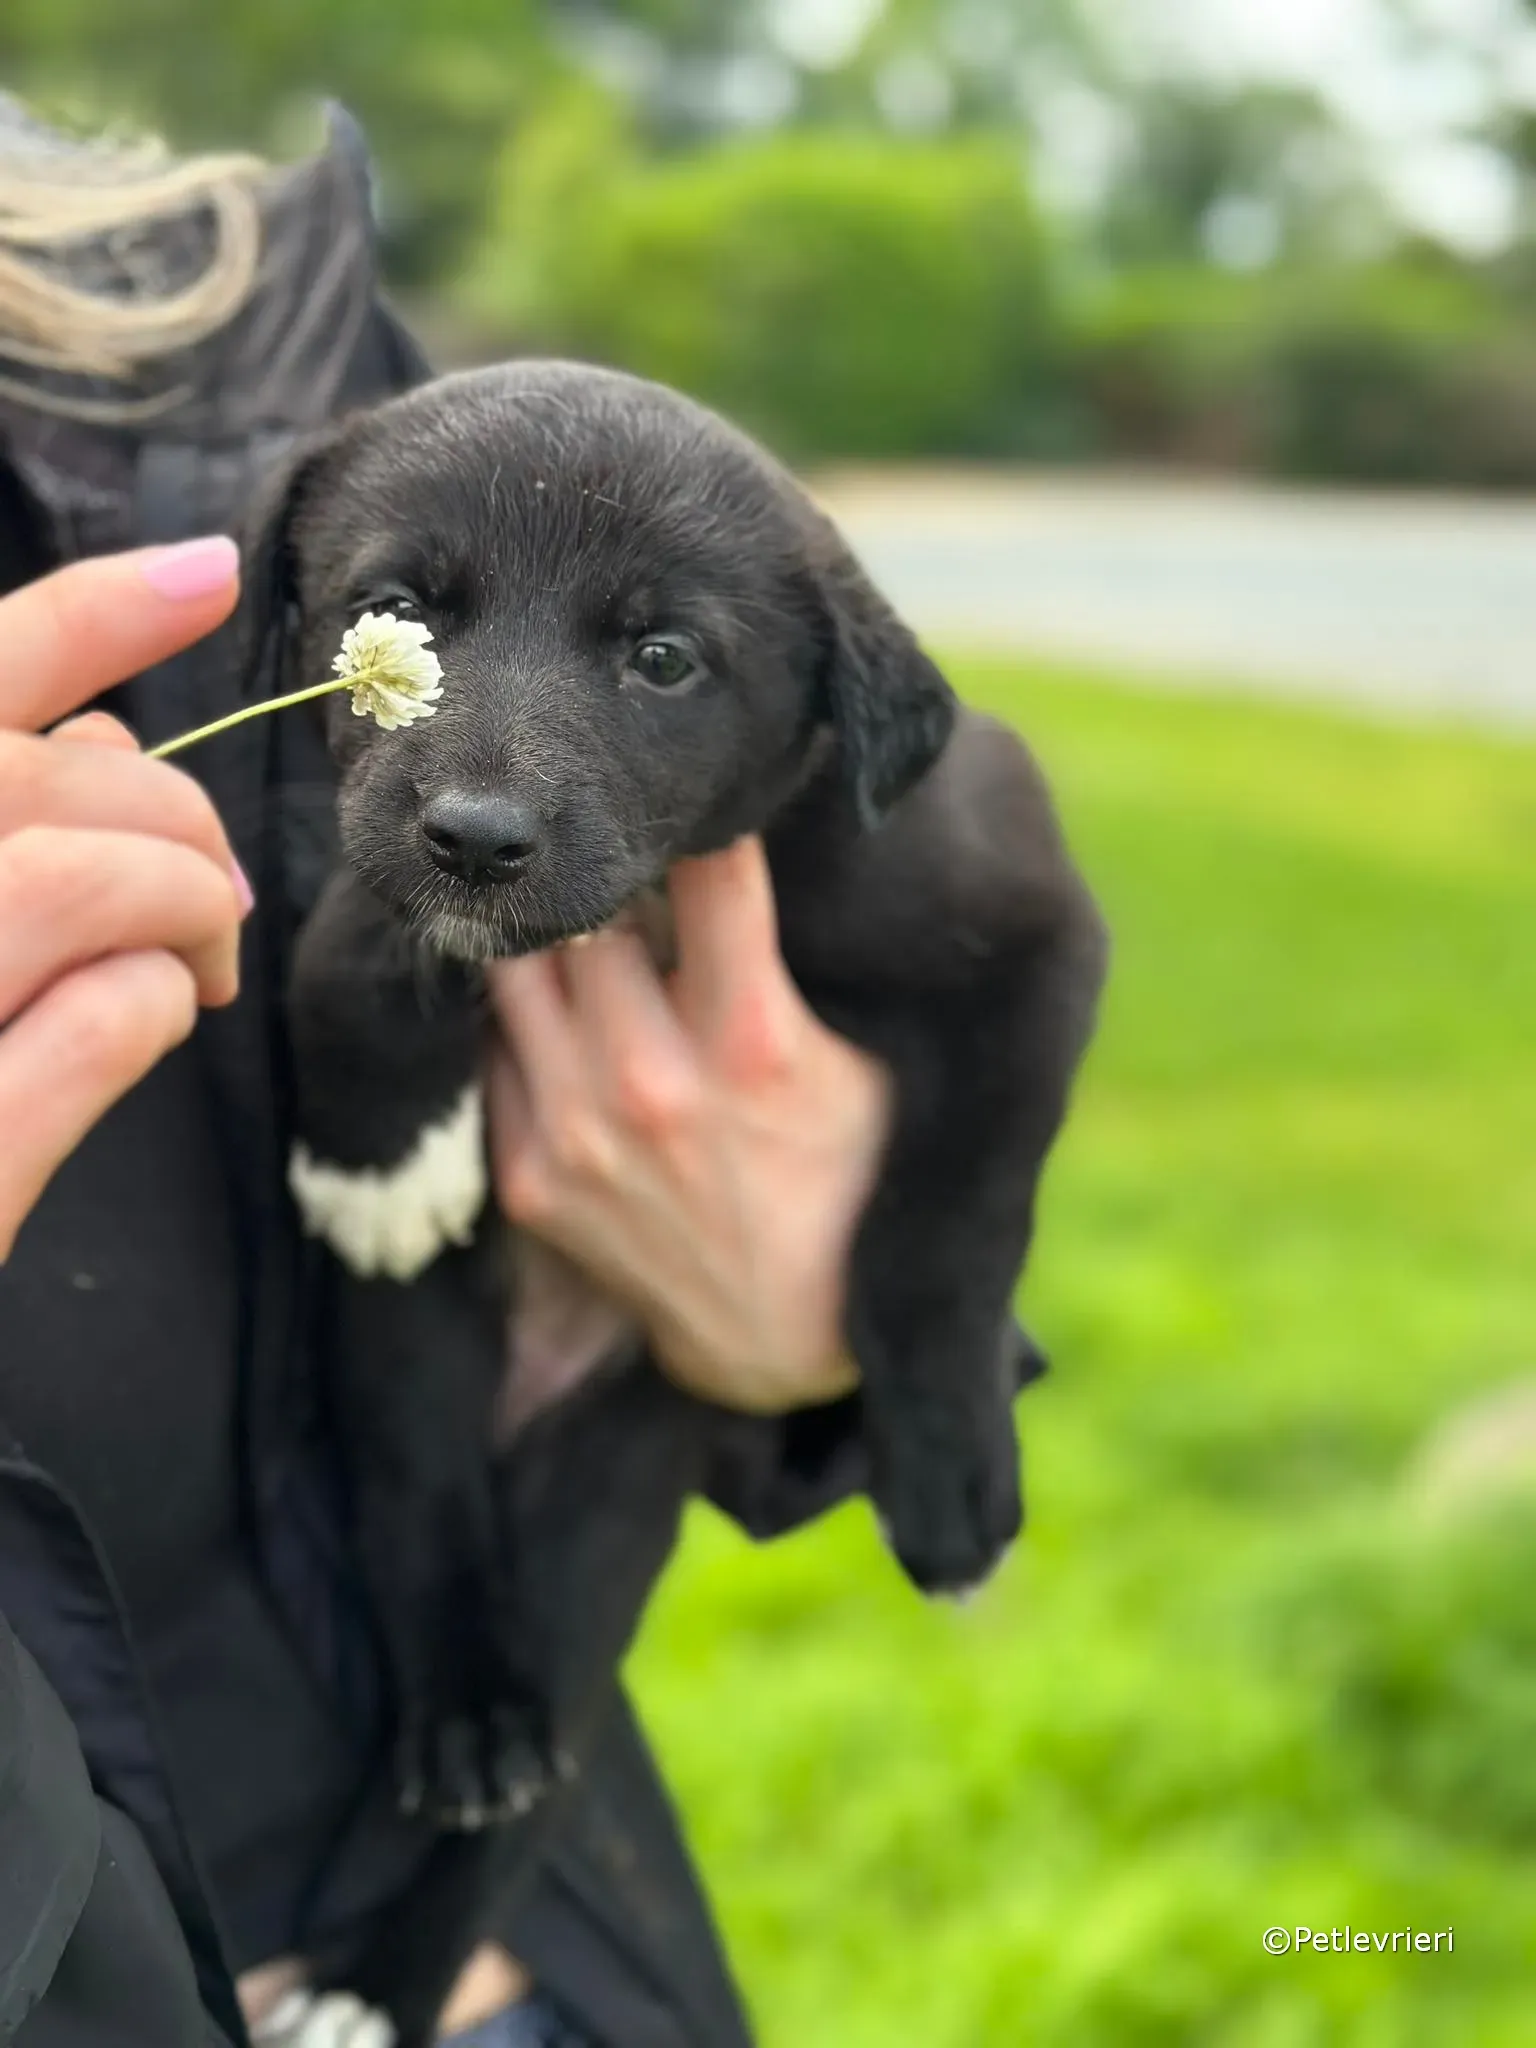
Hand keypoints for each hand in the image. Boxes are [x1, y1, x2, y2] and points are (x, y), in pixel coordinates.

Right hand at [0, 538, 248, 1258]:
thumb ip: (12, 833)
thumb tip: (111, 749)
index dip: (98, 612)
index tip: (216, 572)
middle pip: (60, 783)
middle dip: (181, 831)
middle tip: (220, 918)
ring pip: (77, 873)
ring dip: (177, 914)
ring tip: (199, 975)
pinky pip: (95, 1018)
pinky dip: (144, 1015)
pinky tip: (150, 1024)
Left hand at [485, 836, 890, 1413]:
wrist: (786, 1338)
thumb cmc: (846, 1179)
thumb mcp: (864, 1068)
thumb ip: (800, 967)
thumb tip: (757, 841)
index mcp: (751, 1042)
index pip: (708, 870)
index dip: (704, 816)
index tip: (694, 790)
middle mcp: (650, 1082)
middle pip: (588, 907)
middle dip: (608, 868)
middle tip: (614, 845)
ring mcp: (577, 1133)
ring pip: (518, 968)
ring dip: (547, 932)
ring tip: (570, 910)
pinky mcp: (530, 1178)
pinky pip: (495, 1049)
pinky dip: (523, 1014)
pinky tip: (556, 1000)